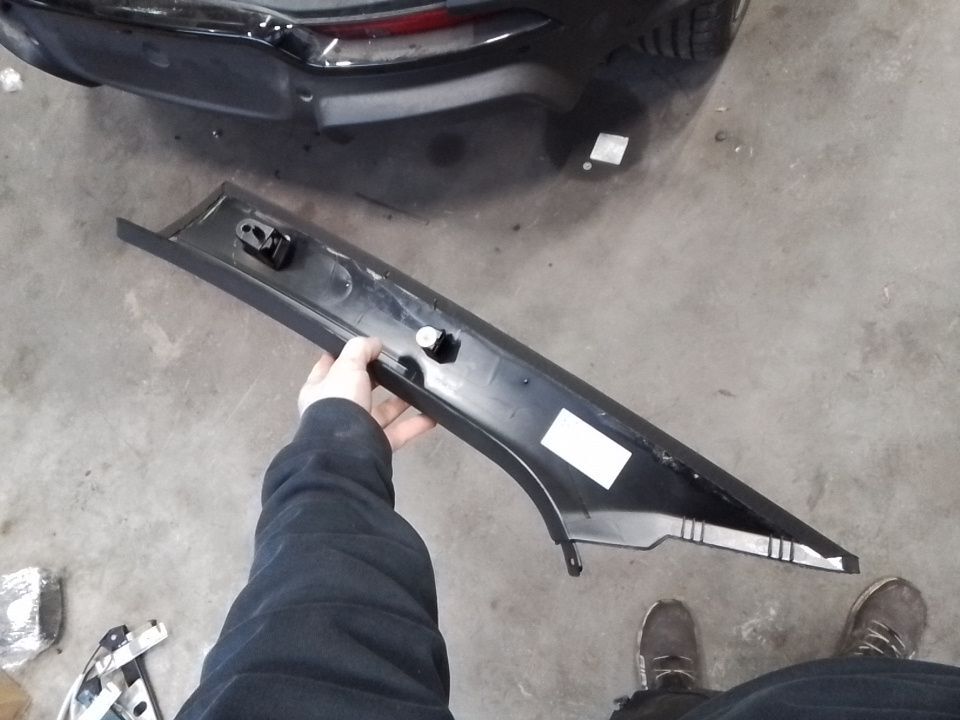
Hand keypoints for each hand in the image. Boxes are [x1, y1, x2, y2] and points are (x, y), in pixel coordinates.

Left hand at [298, 337, 436, 450]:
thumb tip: (375, 343)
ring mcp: (356, 430)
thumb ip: (361, 349)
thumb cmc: (338, 403)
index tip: (364, 345)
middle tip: (396, 363)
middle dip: (377, 377)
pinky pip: (399, 433)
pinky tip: (432, 414)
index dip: (344, 354)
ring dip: (400, 400)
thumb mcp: (347, 366)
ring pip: (382, 411)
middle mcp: (335, 411)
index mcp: (319, 390)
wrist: (344, 451)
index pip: (328, 367)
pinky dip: (416, 424)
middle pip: (359, 389)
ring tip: (418, 385)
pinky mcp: (376, 446)